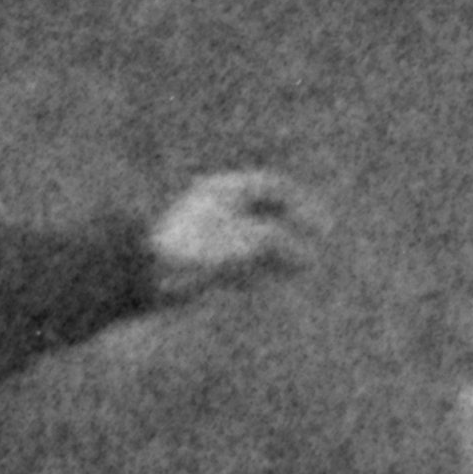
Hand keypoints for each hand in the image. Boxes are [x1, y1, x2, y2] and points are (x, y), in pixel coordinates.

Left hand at [146, 169, 313, 295]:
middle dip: (292, 233)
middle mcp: (215, 207)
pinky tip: (264, 284)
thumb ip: (283, 243)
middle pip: (263, 214)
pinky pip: (233, 261)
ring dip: (277, 255)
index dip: (303, 207)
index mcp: (224, 189)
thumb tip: (307, 258)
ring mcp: (205, 233)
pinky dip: (256, 270)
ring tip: (298, 272)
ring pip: (251, 240)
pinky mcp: (196, 259)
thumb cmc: (197, 249)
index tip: (324, 228)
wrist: (148, 273)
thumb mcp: (249, 240)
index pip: (273, 189)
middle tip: (314, 253)